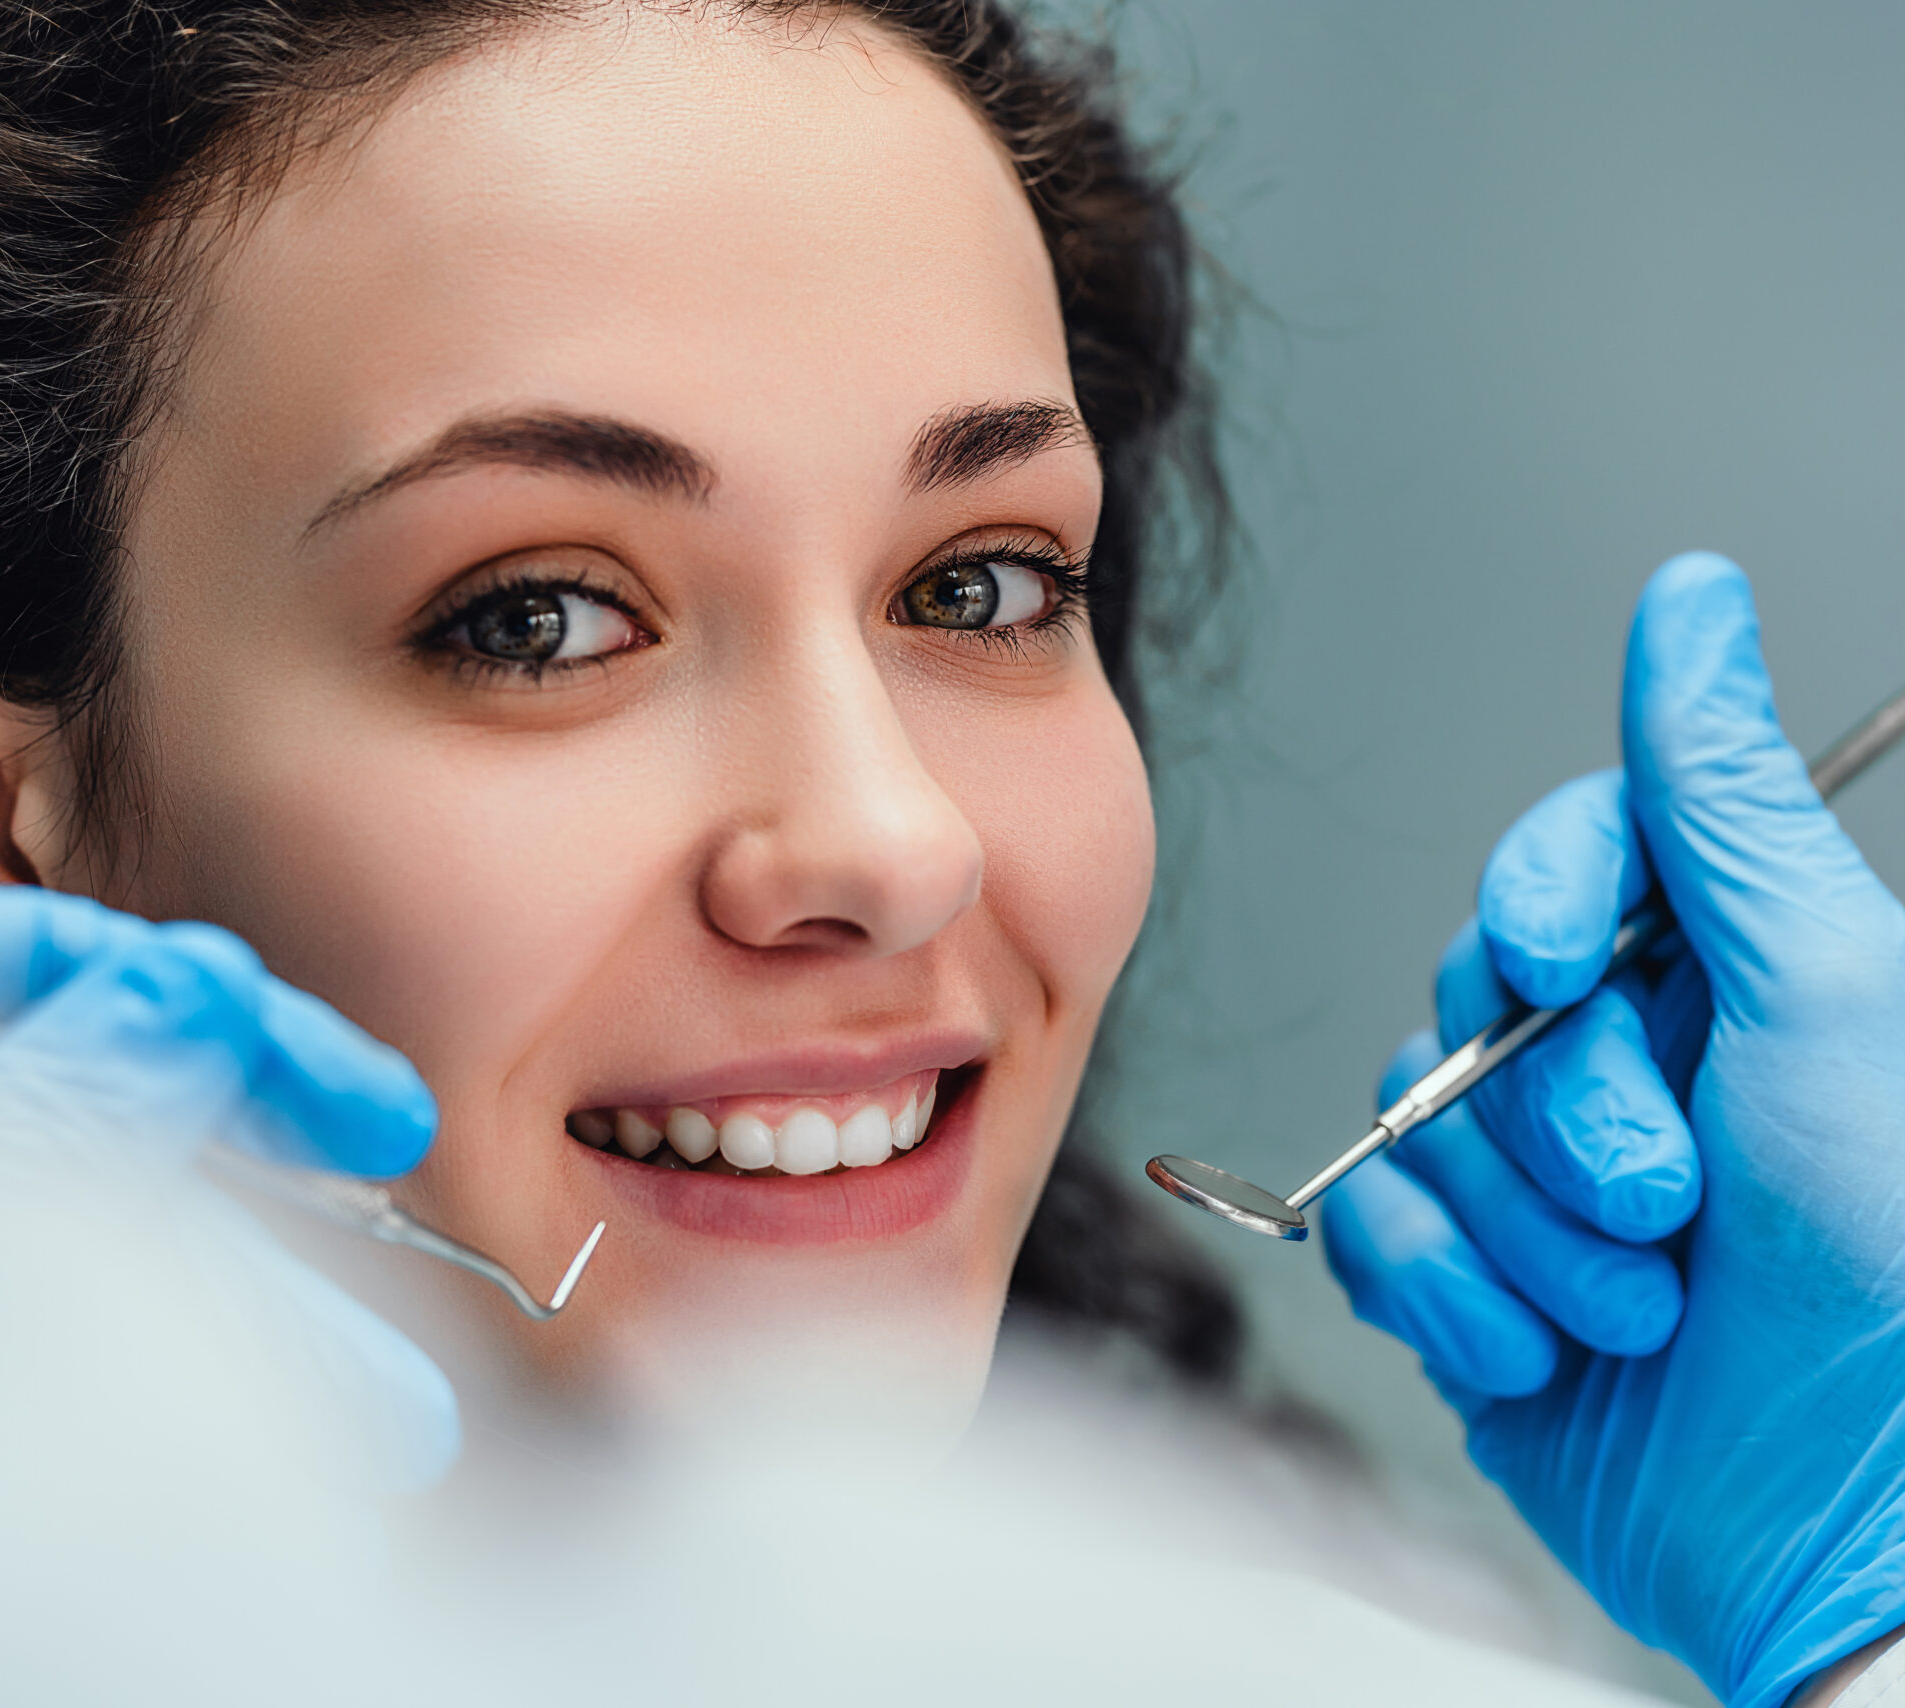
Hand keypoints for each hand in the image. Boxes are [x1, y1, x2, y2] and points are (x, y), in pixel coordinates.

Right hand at [1322, 554, 1904, 1707]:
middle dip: (1556, 1112)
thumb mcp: (1833, 999)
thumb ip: (1722, 800)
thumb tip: (1692, 605)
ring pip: (1411, 1117)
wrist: (1847, 1536)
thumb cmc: (1893, 1282)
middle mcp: (1624, 1065)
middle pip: (1471, 991)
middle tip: (1672, 1196)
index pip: (1564, 859)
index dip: (1540, 900)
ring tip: (1640, 1303)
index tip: (1565, 962)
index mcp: (1726, 980)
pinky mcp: (1467, 1284)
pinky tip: (1550, 1348)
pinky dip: (1452, 1299)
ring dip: (1522, 1231)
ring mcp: (1536, 1180)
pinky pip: (1372, 1232)